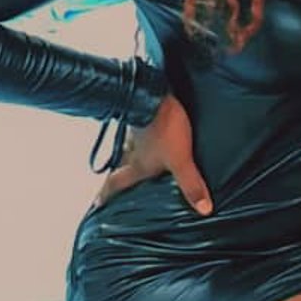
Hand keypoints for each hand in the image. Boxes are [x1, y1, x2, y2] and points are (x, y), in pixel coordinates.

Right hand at [90, 91, 212, 215]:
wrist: (154, 91)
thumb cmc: (164, 127)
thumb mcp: (180, 159)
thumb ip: (191, 184)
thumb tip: (203, 209)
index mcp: (136, 165)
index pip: (115, 184)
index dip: (106, 196)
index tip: (96, 205)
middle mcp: (131, 149)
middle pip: (120, 166)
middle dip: (117, 176)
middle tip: (114, 185)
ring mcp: (135, 131)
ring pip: (129, 148)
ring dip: (130, 154)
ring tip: (135, 159)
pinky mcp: (144, 116)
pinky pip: (140, 131)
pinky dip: (143, 136)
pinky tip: (151, 134)